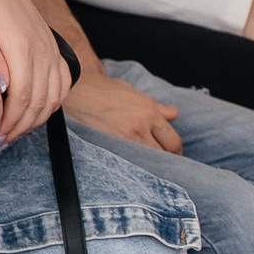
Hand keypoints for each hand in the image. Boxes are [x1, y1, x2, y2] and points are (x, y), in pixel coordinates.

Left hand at [0, 0, 68, 146]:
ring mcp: (51, 49)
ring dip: (36, 119)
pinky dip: (52, 103)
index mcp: (23, 47)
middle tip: (1, 142)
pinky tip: (35, 112)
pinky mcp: (52, 49)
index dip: (11, 121)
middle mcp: (43, 50)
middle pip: (40, 101)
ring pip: (53, 96)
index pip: (24, 96)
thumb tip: (1, 88)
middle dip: (21, 127)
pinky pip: (62, 83)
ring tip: (15, 132)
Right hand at [62, 71, 183, 153]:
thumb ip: (157, 106)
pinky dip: (133, 163)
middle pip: (165, 154)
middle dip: (166, 158)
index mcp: (149, 112)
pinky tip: (131, 162)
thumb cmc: (105, 90)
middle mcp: (140, 126)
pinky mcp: (110, 145)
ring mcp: (125, 137)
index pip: (173, 141)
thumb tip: (174, 114)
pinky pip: (130, 161)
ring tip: (146, 162)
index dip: (175, 151)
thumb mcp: (134, 93)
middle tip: (162, 160)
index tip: (172, 153)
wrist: (78, 90)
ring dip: (150, 163)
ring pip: (148, 160)